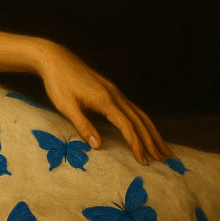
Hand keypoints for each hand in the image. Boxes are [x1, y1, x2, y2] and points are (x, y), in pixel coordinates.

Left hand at [39, 44, 168, 164]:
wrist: (56, 59)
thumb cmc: (58, 83)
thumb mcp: (66, 106)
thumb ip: (83, 125)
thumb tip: (98, 146)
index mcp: (105, 100)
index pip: (127, 126)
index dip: (136, 144)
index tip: (143, 161)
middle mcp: (115, 95)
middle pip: (139, 120)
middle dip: (152, 140)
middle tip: (163, 158)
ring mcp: (115, 91)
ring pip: (140, 113)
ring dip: (152, 131)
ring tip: (162, 147)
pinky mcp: (111, 90)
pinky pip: (133, 108)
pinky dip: (143, 121)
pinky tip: (145, 129)